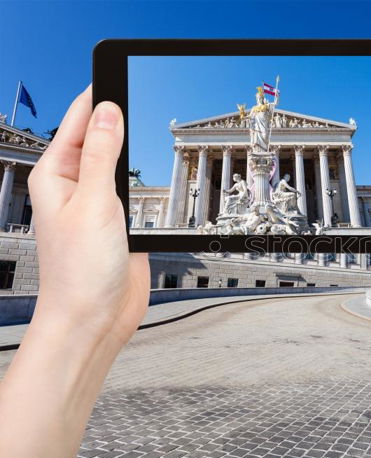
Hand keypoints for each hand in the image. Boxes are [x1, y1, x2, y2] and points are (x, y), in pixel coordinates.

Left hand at [0, 87, 149, 457]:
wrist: (96, 318)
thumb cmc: (80, 272)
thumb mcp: (92, 203)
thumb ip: (101, 155)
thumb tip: (107, 110)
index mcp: (56, 176)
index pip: (76, 121)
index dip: (97, 95)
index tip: (120, 73)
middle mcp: (76, 186)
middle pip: (101, 137)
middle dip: (123, 119)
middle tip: (150, 96)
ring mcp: (100, 203)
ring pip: (122, 163)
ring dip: (138, 150)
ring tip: (157, 129)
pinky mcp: (122, 221)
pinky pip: (137, 189)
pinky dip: (150, 179)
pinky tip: (161, 171)